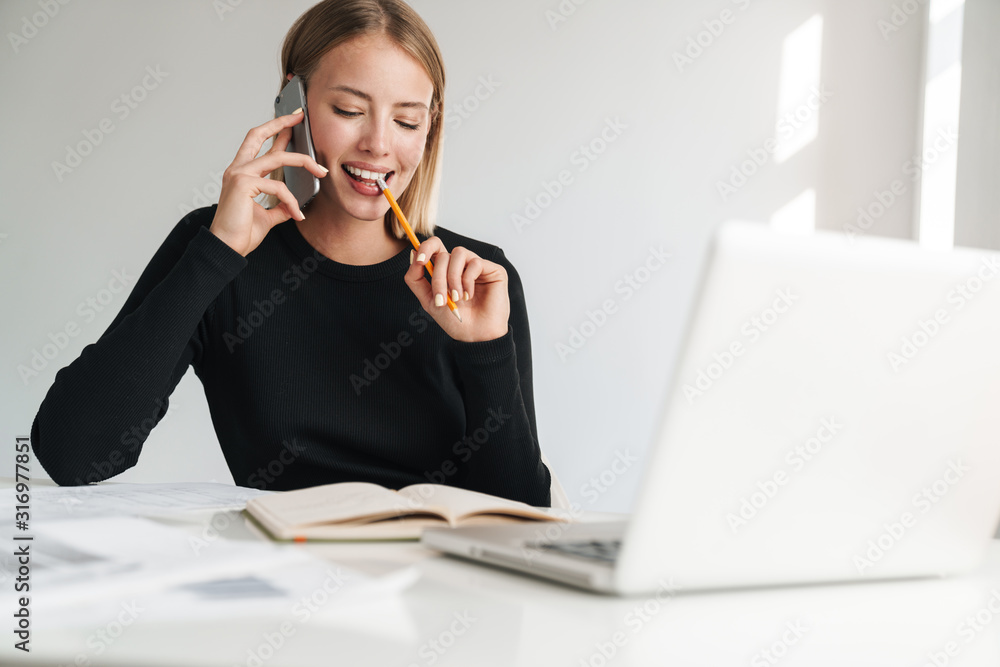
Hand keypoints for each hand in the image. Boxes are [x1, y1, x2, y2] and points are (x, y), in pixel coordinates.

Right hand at [209, 110, 329, 256]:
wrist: (226, 248)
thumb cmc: (240, 232)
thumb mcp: (267, 216)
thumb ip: (280, 207)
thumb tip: (294, 206)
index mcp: (241, 173)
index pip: (257, 143)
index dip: (274, 129)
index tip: (290, 121)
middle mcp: (237, 169)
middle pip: (259, 135)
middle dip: (280, 123)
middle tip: (300, 117)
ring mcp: (239, 174)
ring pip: (277, 158)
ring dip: (304, 162)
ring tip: (321, 171)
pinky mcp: (243, 184)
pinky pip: (278, 187)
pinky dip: (291, 200)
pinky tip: (296, 214)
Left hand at [404, 237, 509, 342]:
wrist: (475, 336)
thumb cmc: (455, 321)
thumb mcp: (428, 300)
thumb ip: (416, 278)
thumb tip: (413, 254)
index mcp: (446, 270)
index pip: (435, 247)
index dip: (426, 248)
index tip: (420, 261)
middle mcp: (461, 265)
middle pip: (443, 254)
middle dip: (438, 277)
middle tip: (442, 298)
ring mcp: (477, 266)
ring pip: (458, 253)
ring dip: (453, 277)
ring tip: (457, 297)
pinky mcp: (493, 269)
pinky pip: (475, 263)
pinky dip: (468, 281)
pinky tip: (470, 295)